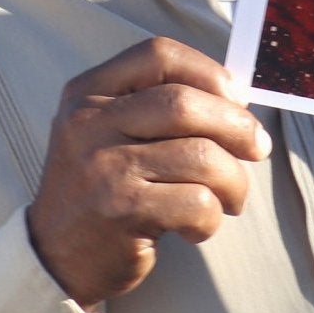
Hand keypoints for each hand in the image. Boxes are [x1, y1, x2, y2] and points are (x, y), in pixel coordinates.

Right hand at [26, 37, 271, 307]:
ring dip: (234, 181)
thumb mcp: (108, 133)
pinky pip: (197, 203)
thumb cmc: (102, 190)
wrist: (56, 258)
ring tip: (230, 198)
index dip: (209, 72)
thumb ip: (156, 108)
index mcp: (88, 92)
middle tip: (257, 149)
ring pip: (202, 156)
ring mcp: (104, 166)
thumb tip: (238, 101)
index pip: (158, 54)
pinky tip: (195, 227)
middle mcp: (89, 122)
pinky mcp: (121, 210)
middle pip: (186, 103)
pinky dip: (212, 217)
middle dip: (238, 127)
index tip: (236, 99)